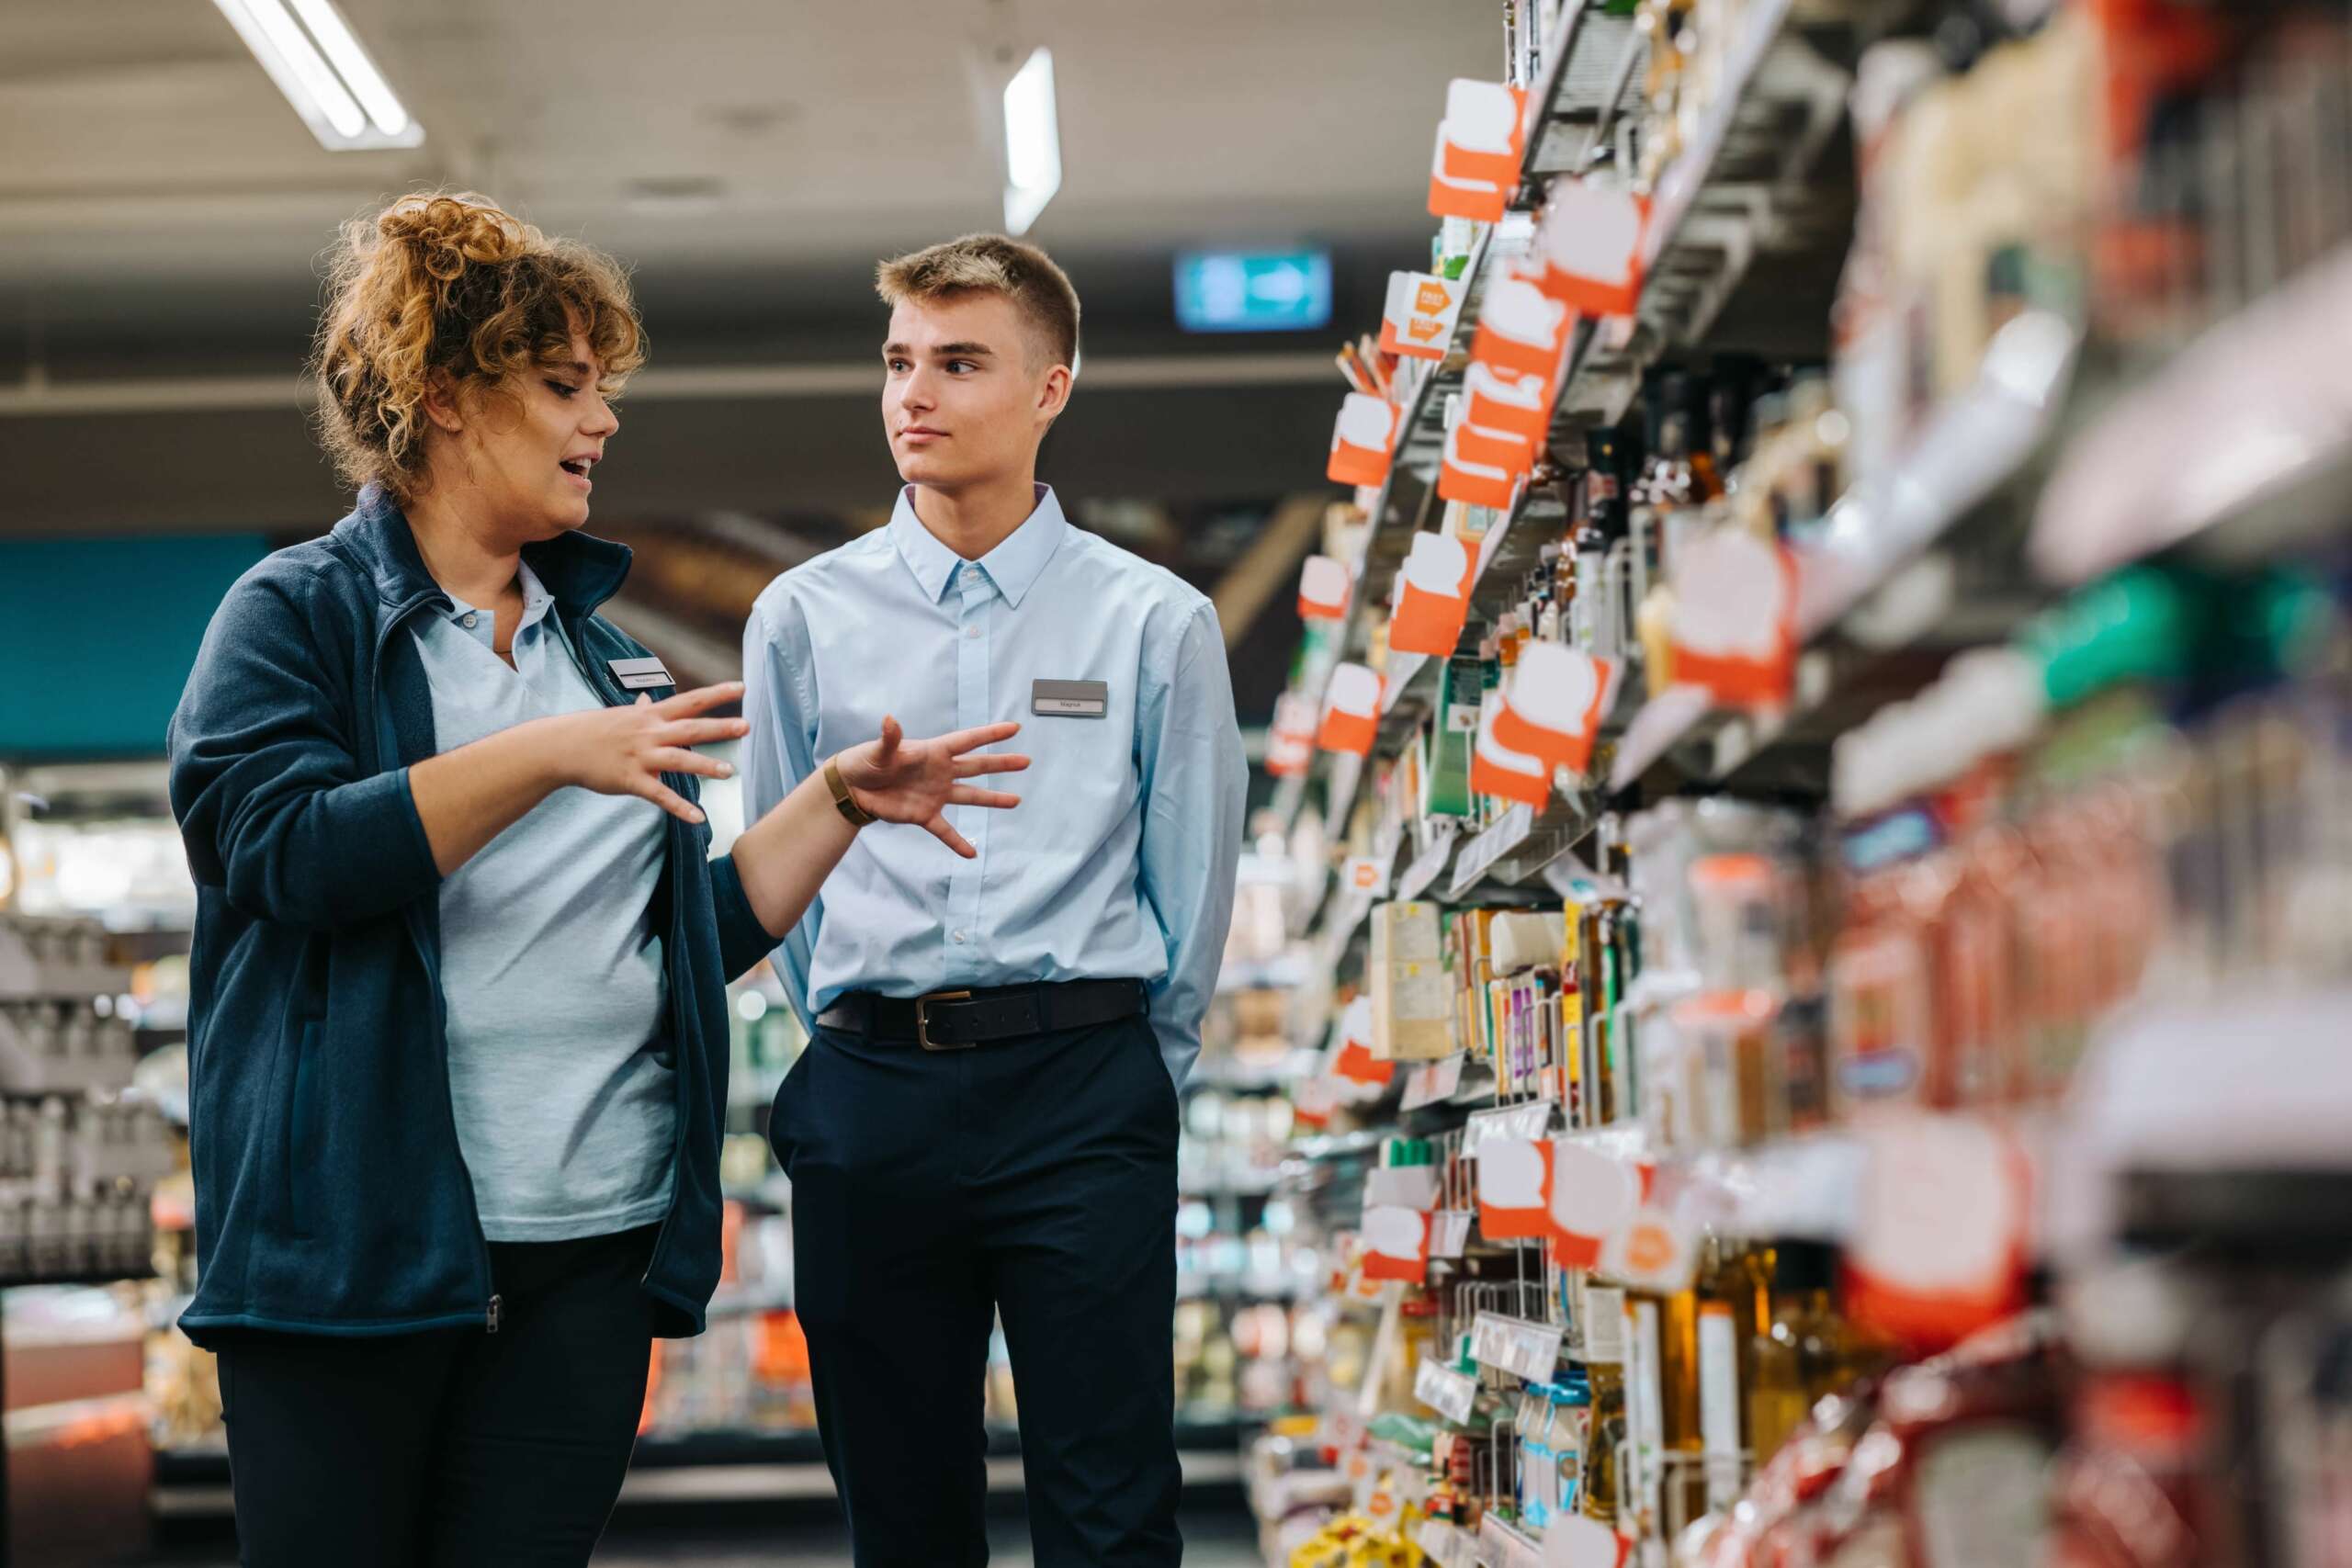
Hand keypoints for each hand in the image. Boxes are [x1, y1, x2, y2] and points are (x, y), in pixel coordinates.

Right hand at [553, 681, 749, 823]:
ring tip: (729, 772)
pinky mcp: (630, 780)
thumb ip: (642, 709)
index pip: (690, 701)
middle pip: (690, 728)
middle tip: (746, 726)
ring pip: (678, 759)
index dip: (717, 694)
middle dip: (719, 727)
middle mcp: (649, 732)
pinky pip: (659, 795)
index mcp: (651, 715)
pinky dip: (679, 807)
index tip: (742, 688)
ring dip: (705, 765)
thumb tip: (648, 696)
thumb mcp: (622, 715)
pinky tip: (698, 817)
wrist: (561, 746)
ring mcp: (640, 756)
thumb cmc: (594, 730)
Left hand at [833, 717, 1028, 857]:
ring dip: (992, 799)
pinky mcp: (925, 815)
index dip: (990, 735)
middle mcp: (940, 772)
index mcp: (933, 752)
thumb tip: (889, 721)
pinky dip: (957, 842)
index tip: (1014, 729)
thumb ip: (889, 739)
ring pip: (970, 796)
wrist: (853, 787)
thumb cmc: (867, 761)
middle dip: (1001, 764)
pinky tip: (972, 854)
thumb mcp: (878, 751)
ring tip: (1015, 801)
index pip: (967, 741)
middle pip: (977, 766)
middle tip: (1025, 761)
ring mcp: (936, 794)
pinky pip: (945, 831)